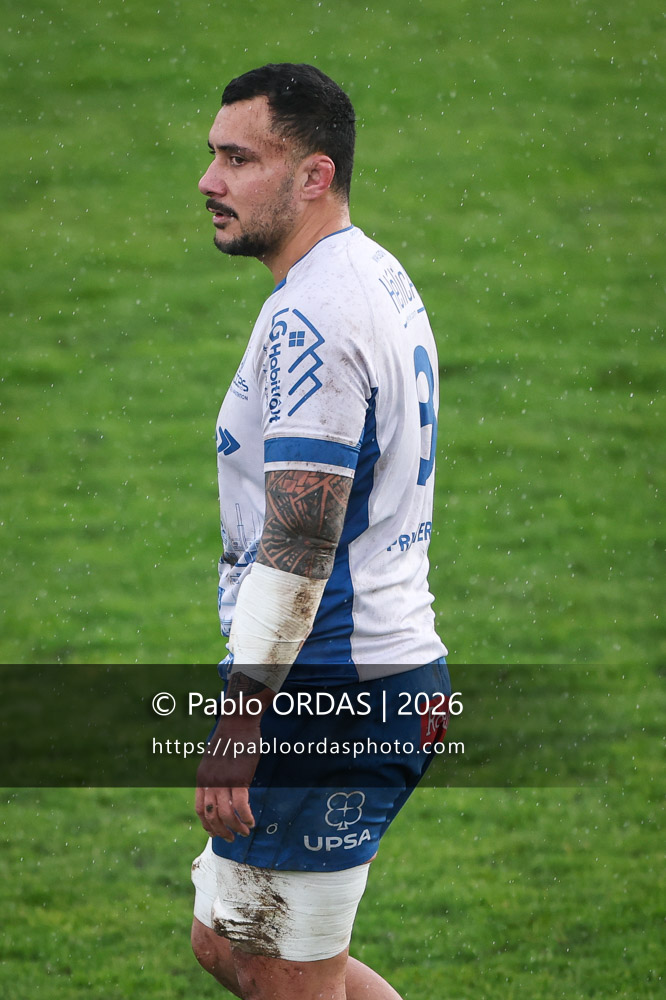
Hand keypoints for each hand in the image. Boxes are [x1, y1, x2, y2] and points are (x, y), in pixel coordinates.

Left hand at [194, 717, 261, 841]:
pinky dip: (246, 817)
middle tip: (232, 838)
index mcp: (202, 777)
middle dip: (221, 831)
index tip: (216, 832)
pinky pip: (241, 805)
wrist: (238, 719)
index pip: (199, 809)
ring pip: (226, 814)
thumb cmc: (231, 737)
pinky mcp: (239, 777)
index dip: (207, 824)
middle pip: (211, 815)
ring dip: (235, 827)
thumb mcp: (215, 758)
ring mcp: (224, 780)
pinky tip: (251, 821)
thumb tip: (220, 790)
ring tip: (245, 832)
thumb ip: (215, 775)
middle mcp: (209, 781)